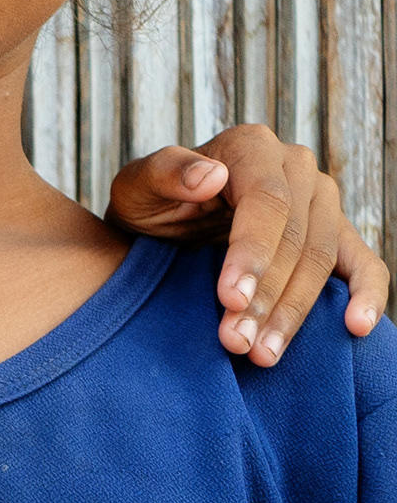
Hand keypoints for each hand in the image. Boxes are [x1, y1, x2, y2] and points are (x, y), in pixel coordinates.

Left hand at [107, 124, 388, 362]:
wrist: (160, 221)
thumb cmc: (148, 203)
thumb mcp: (136, 186)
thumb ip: (165, 174)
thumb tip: (210, 176)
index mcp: (250, 148)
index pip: (267, 202)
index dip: (252, 253)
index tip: (231, 298)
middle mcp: (295, 168)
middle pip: (296, 238)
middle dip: (266, 296)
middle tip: (236, 341)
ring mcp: (321, 201)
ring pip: (323, 260)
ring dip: (294, 312)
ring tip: (263, 353)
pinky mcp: (336, 234)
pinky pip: (363, 263)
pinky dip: (366, 295)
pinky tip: (356, 328)